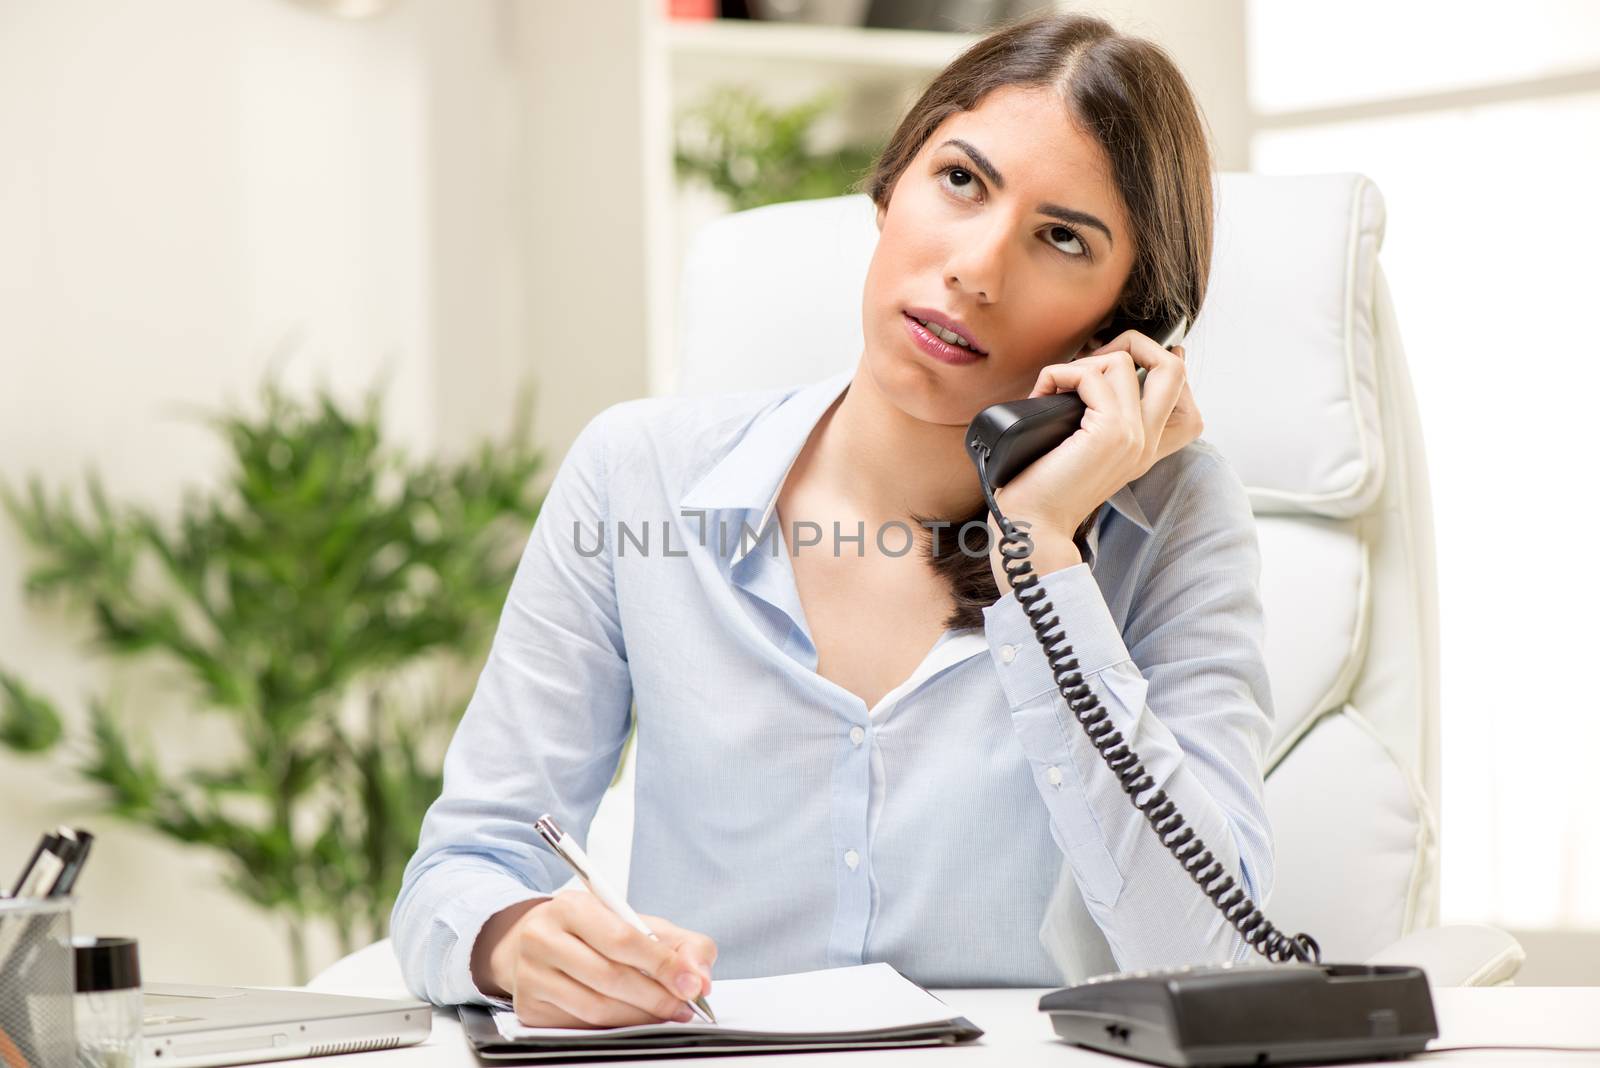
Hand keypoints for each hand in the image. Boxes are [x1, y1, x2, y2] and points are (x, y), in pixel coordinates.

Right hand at [476, 891, 717, 1027]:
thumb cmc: (592, 932)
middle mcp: (543, 938)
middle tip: (684, 1006)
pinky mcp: (528, 1008)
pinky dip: (615, 1026)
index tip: (692, 984)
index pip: (623, 939)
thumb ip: (679, 944)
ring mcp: (530, 975)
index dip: (662, 965)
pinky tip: (634, 1020)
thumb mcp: (636, 923)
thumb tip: (700, 978)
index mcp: (571, 907)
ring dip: (639, 1017)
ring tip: (664, 1014)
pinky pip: (580, 1025)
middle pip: (609, 977)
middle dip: (656, 996)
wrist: (534, 942)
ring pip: (595, 1007)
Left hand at [986, 330, 1201, 587]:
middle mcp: (1147, 442)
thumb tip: (1098, 373)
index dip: (1160, 368)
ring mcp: (1133, 436)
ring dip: (1081, 363)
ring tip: (1055, 388)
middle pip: (1174, 368)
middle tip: (1093, 358)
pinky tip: (1041, 396)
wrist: (1031, 525)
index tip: (1121, 360)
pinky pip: (1090, 374)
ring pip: (1124, 361)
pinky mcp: (1110, 432)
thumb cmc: (1043, 487)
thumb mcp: (1082, 449)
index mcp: (1145, 449)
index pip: (1186, 400)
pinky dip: (1058, 375)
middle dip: (1134, 344)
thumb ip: (1100, 418)